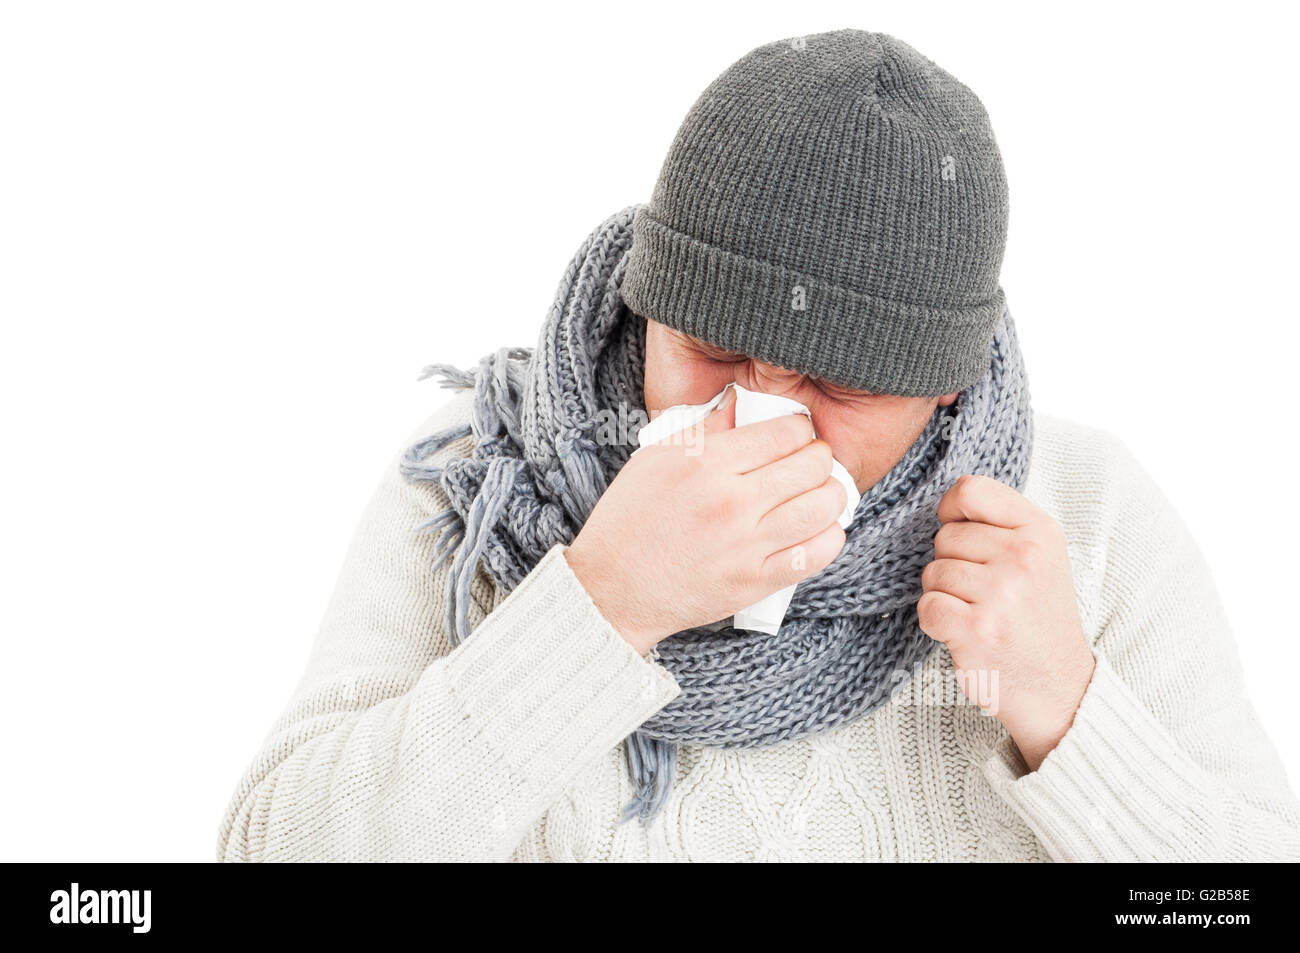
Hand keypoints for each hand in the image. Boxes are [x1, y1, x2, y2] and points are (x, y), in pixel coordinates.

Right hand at [565, 388, 847, 655]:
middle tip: (810, 463)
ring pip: (823, 506)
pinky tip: (818, 529)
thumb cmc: (629, 519)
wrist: (611, 589)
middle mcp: (731, 501)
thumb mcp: (656, 458)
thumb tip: (740, 401)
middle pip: (813, 464)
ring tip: (819, 493)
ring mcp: (746, 544)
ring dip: (831, 494)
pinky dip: (829, 537)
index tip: (795, 436)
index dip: (800, 429)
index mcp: (706, 463)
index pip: (786, 432)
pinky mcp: (755, 581)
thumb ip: (705, 428)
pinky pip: (817, 554)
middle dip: (819, 458)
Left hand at [918, 474, 1096, 770]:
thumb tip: (946, 504)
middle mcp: (1023, 556)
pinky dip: (936, 622)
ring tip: (979, 614)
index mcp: (1040, 531)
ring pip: (932, 572)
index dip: (952, 512)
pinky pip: (927, 606)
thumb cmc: (1039, 618)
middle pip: (944, 536)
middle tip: (983, 594)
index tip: (962, 535)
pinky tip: (964, 632)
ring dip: (944, 596)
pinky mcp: (976, 628)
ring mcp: (1000, 593)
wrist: (1061, 688)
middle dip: (951, 565)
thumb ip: (999, 524)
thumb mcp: (1040, 557)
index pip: (971, 489)